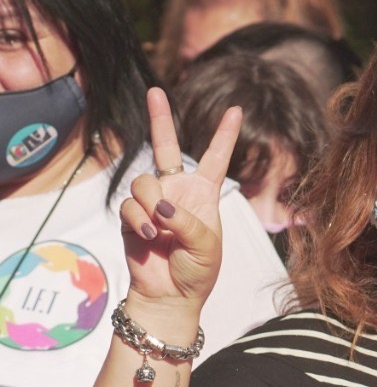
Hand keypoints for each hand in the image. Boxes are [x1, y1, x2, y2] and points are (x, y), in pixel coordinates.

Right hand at [119, 89, 239, 315]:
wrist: (170, 295)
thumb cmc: (197, 270)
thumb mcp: (206, 245)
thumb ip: (186, 221)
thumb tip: (160, 205)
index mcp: (205, 194)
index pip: (216, 158)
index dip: (225, 134)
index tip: (235, 109)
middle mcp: (177, 190)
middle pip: (167, 147)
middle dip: (160, 118)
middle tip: (155, 91)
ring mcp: (152, 201)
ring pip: (143, 181)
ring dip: (151, 205)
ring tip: (160, 231)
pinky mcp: (132, 215)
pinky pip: (130, 205)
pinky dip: (140, 221)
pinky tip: (149, 237)